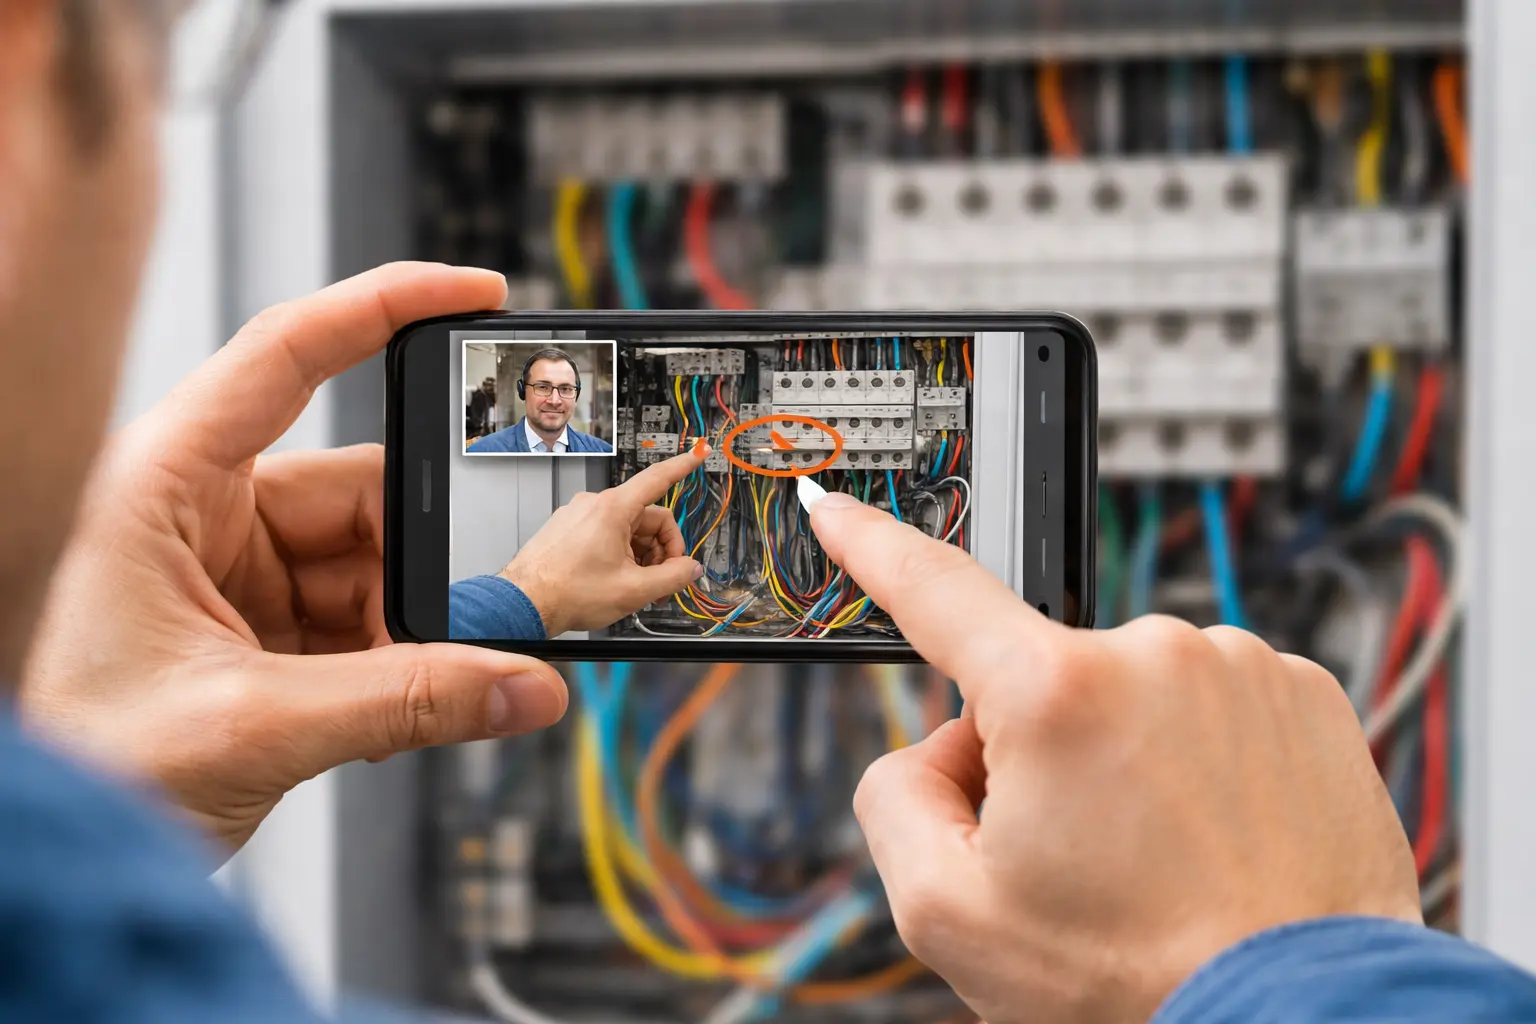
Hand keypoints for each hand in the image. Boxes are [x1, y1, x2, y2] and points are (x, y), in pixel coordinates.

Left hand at [22, 263, 569, 851]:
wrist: (33, 850)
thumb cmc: (75, 761)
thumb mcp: (250, 724)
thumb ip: (405, 704)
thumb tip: (522, 685)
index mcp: (164, 482)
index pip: (288, 354)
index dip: (388, 307)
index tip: (479, 293)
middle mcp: (201, 511)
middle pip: (360, 488)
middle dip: (431, 549)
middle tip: (497, 592)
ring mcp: (235, 572)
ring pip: (372, 560)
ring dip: (417, 622)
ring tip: (445, 677)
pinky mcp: (260, 628)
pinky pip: (361, 617)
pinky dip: (398, 658)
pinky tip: (408, 702)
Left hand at [501, 446, 708, 636]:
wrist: (524, 603)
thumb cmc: (568, 592)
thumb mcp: (634, 590)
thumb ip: (673, 577)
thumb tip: (691, 569)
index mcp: (613, 508)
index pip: (657, 478)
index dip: (682, 466)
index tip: (697, 455)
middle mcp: (594, 504)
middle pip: (648, 517)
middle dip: (661, 549)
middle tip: (662, 582)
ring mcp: (579, 516)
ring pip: (627, 529)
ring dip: (640, 555)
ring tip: (635, 587)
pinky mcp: (568, 529)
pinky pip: (606, 534)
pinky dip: (620, 554)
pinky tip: (616, 580)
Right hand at [808, 492, 1420, 1023]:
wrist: (1303, 1019)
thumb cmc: (1138, 982)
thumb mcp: (946, 913)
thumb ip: (894, 798)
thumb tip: (942, 750)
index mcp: (1056, 693)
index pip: (934, 590)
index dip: (873, 544)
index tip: (841, 509)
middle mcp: (1154, 653)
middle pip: (1037, 679)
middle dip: (1033, 752)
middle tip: (1077, 858)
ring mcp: (1240, 668)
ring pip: (1127, 695)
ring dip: (1123, 758)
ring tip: (1162, 862)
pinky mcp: (1305, 694)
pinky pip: (1208, 705)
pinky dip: (1198, 760)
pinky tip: (1214, 837)